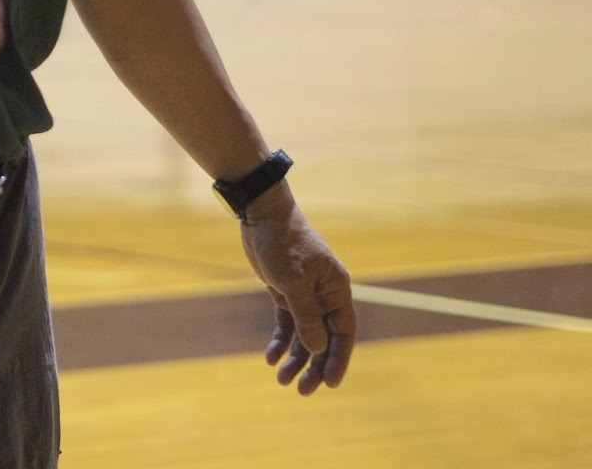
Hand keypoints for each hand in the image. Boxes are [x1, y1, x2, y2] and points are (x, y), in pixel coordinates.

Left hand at [239, 191, 355, 395]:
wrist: (261, 214)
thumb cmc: (282, 242)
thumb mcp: (293, 280)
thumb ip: (306, 315)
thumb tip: (318, 349)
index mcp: (336, 289)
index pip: (344, 332)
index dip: (339, 359)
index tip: (330, 383)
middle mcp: (324, 294)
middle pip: (324, 338)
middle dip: (315, 365)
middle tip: (303, 391)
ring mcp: (305, 294)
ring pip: (305, 334)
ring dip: (296, 357)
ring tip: (282, 380)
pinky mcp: (284, 291)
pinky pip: (287, 323)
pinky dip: (281, 340)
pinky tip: (270, 357)